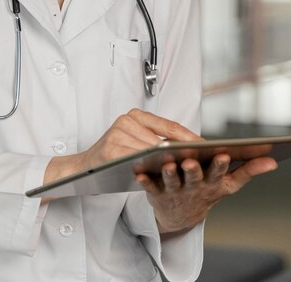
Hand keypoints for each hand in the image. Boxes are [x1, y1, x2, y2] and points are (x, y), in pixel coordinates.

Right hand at [44, 108, 198, 186]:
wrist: (84, 168)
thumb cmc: (114, 156)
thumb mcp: (135, 142)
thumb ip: (155, 141)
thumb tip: (187, 149)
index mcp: (135, 116)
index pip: (169, 126)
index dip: (189, 137)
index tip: (206, 146)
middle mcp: (126, 121)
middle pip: (163, 138)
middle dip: (182, 150)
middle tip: (201, 160)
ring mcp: (117, 134)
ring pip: (151, 150)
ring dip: (168, 161)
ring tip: (187, 169)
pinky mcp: (110, 150)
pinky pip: (136, 161)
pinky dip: (150, 168)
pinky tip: (162, 175)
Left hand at [136, 154, 277, 233]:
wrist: (181, 216)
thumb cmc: (206, 191)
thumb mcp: (228, 184)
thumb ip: (249, 171)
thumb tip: (272, 160)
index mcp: (212, 182)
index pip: (219, 173)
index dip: (221, 166)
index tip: (223, 155)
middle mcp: (194, 187)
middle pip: (195, 178)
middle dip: (194, 170)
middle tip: (191, 161)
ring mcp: (175, 191)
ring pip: (172, 182)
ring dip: (170, 174)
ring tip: (167, 164)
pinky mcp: (157, 193)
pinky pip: (150, 187)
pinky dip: (145, 181)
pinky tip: (139, 172)